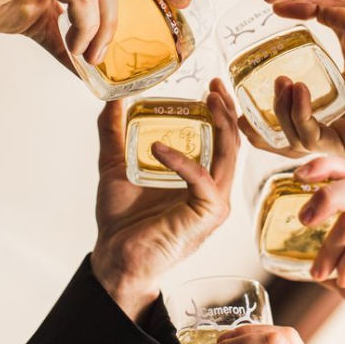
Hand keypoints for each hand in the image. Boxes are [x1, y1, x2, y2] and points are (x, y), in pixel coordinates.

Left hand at [91, 81, 238, 318]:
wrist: (115, 257)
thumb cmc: (122, 220)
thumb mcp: (116, 165)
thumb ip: (114, 133)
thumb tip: (111, 101)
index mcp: (198, 178)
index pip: (222, 139)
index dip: (222, 111)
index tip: (212, 87)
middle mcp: (213, 189)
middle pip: (232, 143)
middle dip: (227, 111)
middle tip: (215, 86)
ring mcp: (214, 203)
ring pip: (228, 155)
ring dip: (221, 125)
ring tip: (208, 101)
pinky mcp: (207, 215)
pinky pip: (202, 180)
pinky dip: (182, 161)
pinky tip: (157, 149)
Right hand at [239, 5, 344, 162]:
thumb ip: (313, 11)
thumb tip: (276, 1)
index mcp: (334, 105)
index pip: (285, 119)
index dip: (256, 111)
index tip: (229, 96)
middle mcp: (337, 128)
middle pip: (280, 141)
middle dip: (252, 129)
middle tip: (232, 107)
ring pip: (294, 142)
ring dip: (281, 113)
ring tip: (283, 82)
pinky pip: (315, 139)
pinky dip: (301, 115)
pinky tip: (299, 90)